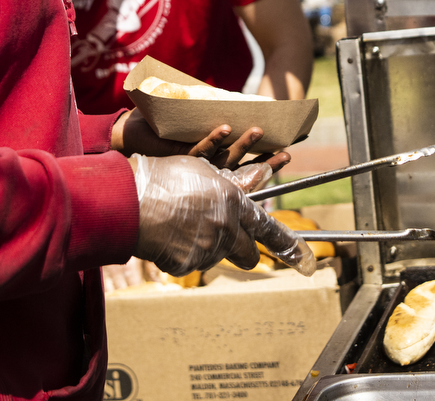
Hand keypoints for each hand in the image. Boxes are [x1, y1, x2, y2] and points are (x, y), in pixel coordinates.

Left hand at [112, 109, 290, 172]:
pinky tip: (225, 128)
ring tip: (260, 130)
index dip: (267, 159)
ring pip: (224, 159)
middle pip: (242, 166)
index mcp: (213, 159)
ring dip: (243, 145)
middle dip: (265, 162)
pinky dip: (213, 138)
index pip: (245, 162)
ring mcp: (193, 164)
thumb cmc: (157, 125)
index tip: (289, 151)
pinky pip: (199, 150)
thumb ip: (210, 113)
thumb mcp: (191, 118)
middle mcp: (206, 166)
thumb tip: (234, 99)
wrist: (126, 133)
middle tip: (288, 153)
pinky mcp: (176, 157)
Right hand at [131, 155, 315, 276]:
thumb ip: (229, 185)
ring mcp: (207, 248)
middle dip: (245, 251)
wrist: (129, 200)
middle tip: (227, 239)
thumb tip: (252, 187)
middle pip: (249, 254)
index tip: (305, 257)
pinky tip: (169, 236)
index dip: (287, 244)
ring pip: (219, 257)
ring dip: (209, 246)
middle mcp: (226, 227)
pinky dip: (185, 252)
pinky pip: (193, 263)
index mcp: (233, 201)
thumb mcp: (202, 170)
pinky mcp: (188, 264)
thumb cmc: (163, 177)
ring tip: (182, 226)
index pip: (267, 227)